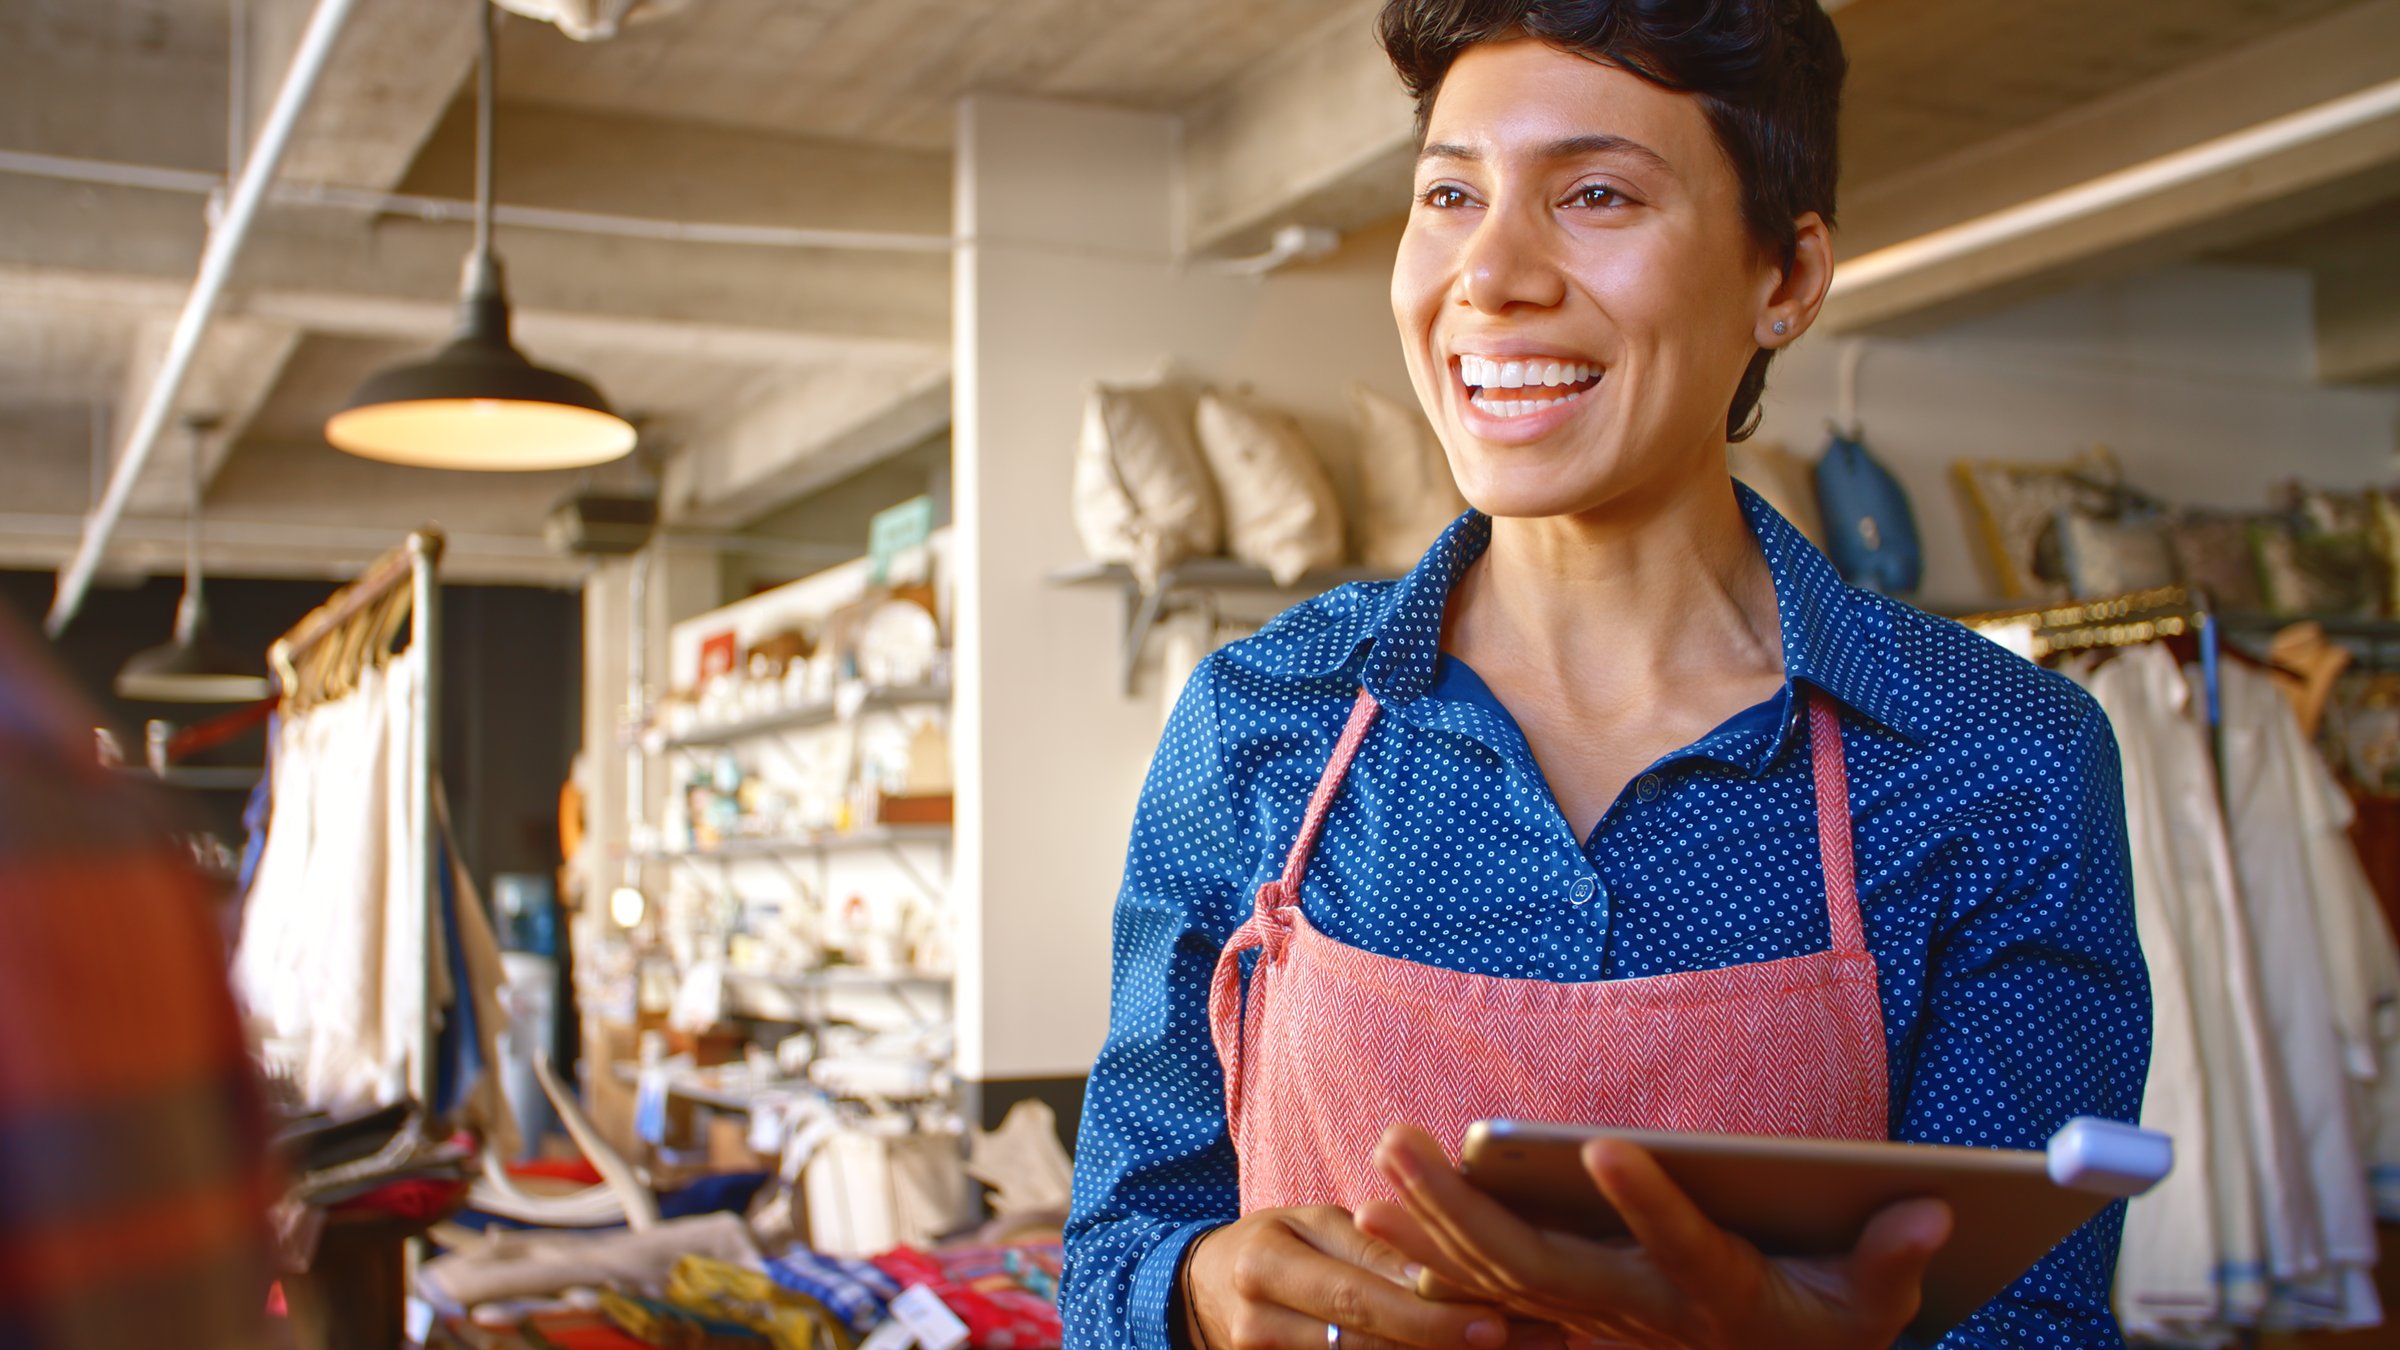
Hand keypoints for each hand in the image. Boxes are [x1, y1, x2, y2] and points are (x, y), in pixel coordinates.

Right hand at [1182, 1203, 1556, 1348]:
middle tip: (1515, 1341)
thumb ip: (1373, 1243)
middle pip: (1362, 1343)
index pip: (1357, 1292)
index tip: (1495, 1316)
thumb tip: (1442, 1264)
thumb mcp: (1312, 1225)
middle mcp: (1258, 1318)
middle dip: (1442, 1343)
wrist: (1205, 1289)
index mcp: (1266, 1260)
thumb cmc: (1278, 1243)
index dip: (1427, 1310)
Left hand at [1354, 1124, 1950, 1349]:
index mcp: (1718, 1296)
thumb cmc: (1825, 1331)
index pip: (1684, 1248)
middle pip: (1543, 1265)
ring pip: (1498, 1273)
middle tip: (1403, 1138)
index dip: (1650, 1204)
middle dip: (1467, 1206)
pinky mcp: (1565, 1317)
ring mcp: (1593, 1319)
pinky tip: (1378, 1210)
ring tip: (1384, 1151)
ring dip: (1435, 1215)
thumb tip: (1933, 1208)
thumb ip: (1895, 1261)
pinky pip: (1483, 1290)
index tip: (1607, 1148)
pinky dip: (1430, 1254)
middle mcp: (1640, 1312)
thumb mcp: (1874, 1311)